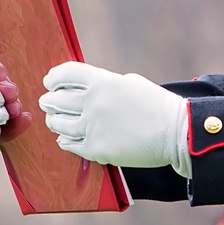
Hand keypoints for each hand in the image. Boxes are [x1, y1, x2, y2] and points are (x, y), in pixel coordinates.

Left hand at [39, 62, 190, 174]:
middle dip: (49, 101)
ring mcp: (94, 128)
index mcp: (103, 82)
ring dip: (54, 121)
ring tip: (54, 120)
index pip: (66, 74)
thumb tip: (85, 88)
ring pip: (59, 124)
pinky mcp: (97, 149)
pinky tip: (64, 139)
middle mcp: (94, 104)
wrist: (176, 133)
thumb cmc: (157, 106)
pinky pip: (70, 145)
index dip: (54, 78)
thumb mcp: (131, 83)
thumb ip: (105, 83)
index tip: (50, 82)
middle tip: (47, 102)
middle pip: (57, 100)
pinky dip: (64, 141)